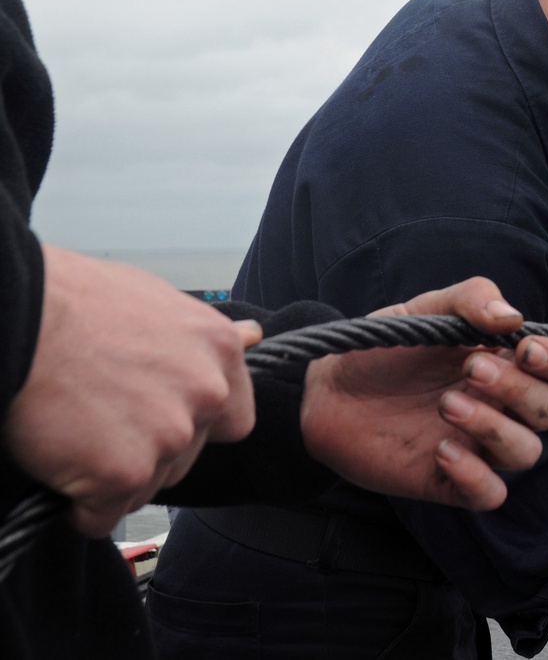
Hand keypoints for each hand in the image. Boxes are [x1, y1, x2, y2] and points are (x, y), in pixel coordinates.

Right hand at [2, 246, 258, 537]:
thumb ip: (204, 337)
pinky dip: (80, 506)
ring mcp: (168, 436)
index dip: (196, 426)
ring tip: (76, 430)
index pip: (234, 419)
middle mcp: (205, 393)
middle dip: (148, 449)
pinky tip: (60, 464)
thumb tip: (251, 336)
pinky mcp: (123, 473)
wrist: (18, 313)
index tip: (162, 418)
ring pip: (148, 486)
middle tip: (101, 417)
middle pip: (187, 456)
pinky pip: (104, 516)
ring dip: (113, 476)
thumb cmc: (76, 303)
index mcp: (219, 351)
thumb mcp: (157, 302)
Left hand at [300, 277, 547, 510]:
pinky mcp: (450, 482)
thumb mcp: (424, 310)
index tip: (525, 350)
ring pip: (525, 452)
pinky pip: (489, 493)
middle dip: (520, 391)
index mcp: (503, 364)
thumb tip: (512, 317)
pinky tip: (441, 450)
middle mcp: (500, 407)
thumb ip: (469, 300)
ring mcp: (478, 446)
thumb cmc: (383, 349)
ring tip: (446, 405)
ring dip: (494, 428)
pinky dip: (475, 475)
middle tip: (470, 370)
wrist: (326, 391)